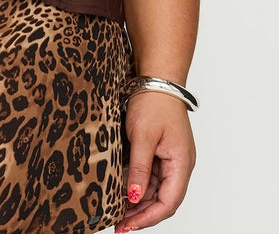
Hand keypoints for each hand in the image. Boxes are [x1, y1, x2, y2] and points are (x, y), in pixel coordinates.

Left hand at [115, 90, 196, 231]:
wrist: (157, 78)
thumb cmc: (154, 102)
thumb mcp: (142, 136)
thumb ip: (139, 168)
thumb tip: (133, 197)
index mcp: (181, 164)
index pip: (168, 203)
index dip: (148, 218)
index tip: (127, 225)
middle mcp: (179, 165)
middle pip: (162, 200)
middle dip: (141, 214)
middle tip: (118, 223)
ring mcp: (171, 159)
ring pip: (156, 190)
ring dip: (138, 201)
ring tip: (116, 210)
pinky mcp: (161, 151)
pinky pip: (151, 176)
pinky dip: (137, 185)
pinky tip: (122, 190)